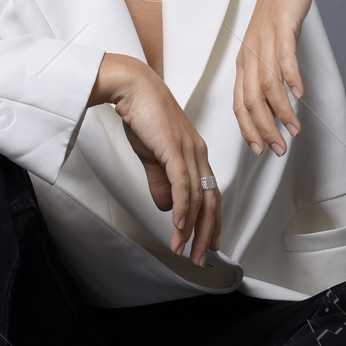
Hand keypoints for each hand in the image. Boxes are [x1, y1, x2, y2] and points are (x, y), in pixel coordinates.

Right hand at [90, 53, 220, 263]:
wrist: (133, 87)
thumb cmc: (143, 116)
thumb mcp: (153, 155)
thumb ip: (161, 180)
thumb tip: (168, 207)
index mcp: (196, 154)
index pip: (210, 193)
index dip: (211, 221)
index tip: (209, 243)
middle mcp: (198, 153)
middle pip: (211, 200)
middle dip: (206, 233)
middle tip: (201, 258)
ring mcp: (189, 151)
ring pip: (198, 197)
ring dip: (192, 228)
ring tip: (184, 250)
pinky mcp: (175, 148)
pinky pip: (183, 184)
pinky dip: (184, 208)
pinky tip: (180, 226)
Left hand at [234, 0, 320, 155]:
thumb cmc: (280, 14)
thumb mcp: (270, 47)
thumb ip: (270, 73)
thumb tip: (278, 105)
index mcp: (244, 61)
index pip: (239, 103)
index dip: (248, 129)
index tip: (260, 150)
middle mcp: (250, 53)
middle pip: (250, 99)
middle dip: (263, 129)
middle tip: (278, 149)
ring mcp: (265, 40)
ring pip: (267, 84)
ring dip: (280, 111)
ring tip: (294, 129)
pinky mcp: (282, 27)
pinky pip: (284, 57)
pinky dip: (290, 78)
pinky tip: (300, 94)